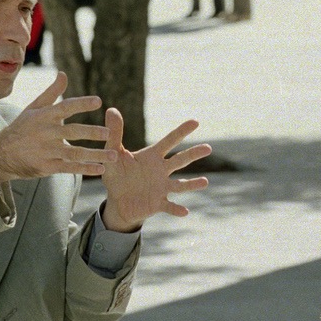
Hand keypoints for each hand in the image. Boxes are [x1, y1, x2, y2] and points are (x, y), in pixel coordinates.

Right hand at [0, 72, 115, 182]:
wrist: (1, 154)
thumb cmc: (22, 127)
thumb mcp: (34, 108)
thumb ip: (51, 92)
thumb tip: (63, 74)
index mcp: (44, 116)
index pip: (65, 107)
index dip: (81, 104)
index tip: (98, 101)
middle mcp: (46, 133)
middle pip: (72, 132)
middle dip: (91, 132)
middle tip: (108, 133)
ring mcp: (46, 151)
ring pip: (74, 153)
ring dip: (95, 154)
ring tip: (114, 155)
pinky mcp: (47, 166)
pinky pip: (69, 168)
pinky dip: (85, 169)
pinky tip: (100, 169)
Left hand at [100, 108, 211, 232]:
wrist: (118, 201)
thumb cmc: (117, 174)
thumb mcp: (113, 154)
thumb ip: (114, 133)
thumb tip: (111, 109)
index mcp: (152, 156)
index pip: (169, 141)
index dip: (181, 131)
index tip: (195, 121)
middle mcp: (161, 171)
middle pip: (180, 160)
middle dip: (193, 154)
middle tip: (208, 148)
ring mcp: (162, 187)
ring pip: (181, 185)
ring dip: (192, 184)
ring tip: (205, 182)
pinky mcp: (158, 203)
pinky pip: (169, 206)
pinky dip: (176, 209)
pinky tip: (184, 211)